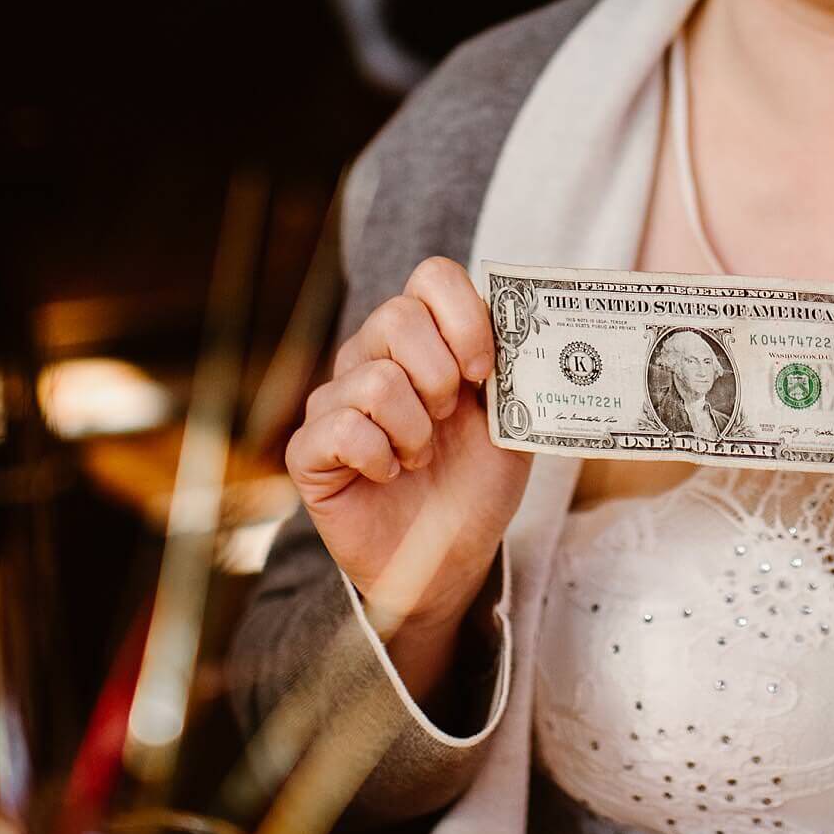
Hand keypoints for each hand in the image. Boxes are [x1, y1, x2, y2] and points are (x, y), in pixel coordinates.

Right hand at [287, 257, 530, 638]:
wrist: (450, 556)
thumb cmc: (476, 480)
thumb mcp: (511, 422)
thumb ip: (514, 373)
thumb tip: (525, 329)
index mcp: (424, 339)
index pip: (432, 276)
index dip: (464, 316)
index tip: (482, 371)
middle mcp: (371, 357)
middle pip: (396, 316)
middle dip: (439, 374)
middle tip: (448, 418)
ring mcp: (334, 401)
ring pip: (374, 379)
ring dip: (415, 430)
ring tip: (422, 458)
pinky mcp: (308, 450)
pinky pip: (341, 428)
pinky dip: (379, 457)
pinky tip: (390, 475)